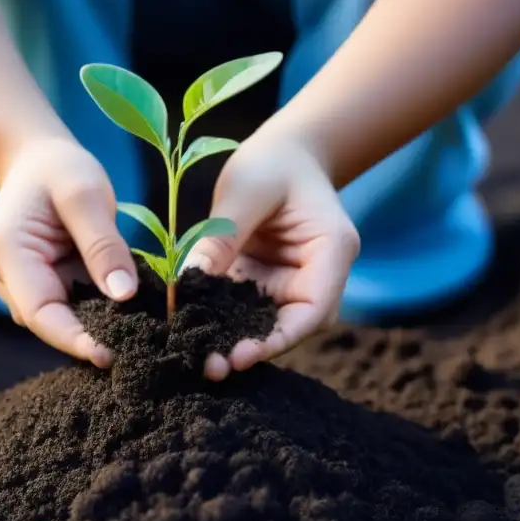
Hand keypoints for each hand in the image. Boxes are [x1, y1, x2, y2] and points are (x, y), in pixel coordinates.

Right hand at [0, 141, 137, 367]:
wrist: (36, 160)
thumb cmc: (59, 169)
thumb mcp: (86, 194)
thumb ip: (103, 244)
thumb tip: (124, 296)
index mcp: (8, 253)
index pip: (40, 312)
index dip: (74, 339)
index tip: (112, 355)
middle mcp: (7, 276)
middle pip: (50, 323)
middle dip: (91, 336)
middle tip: (142, 347)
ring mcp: (22, 284)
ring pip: (62, 319)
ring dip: (98, 325)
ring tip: (143, 331)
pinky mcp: (44, 284)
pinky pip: (72, 306)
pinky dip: (99, 310)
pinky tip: (131, 312)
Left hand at [184, 136, 360, 380]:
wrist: (284, 153)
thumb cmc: (274, 163)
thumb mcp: (247, 189)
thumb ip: (223, 235)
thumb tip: (187, 284)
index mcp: (332, 250)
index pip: (315, 309)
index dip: (280, 337)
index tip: (242, 354)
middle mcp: (317, 275)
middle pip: (290, 326)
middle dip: (254, 349)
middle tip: (212, 367)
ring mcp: (290, 282)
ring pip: (265, 324)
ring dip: (234, 342)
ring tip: (199, 361)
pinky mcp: (263, 283)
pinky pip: (243, 309)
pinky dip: (221, 323)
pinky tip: (192, 334)